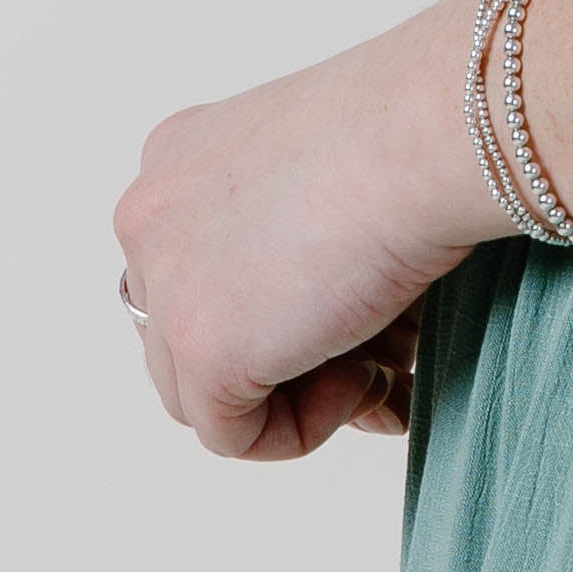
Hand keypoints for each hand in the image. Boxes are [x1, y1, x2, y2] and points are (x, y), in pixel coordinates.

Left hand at [113, 0, 482, 462]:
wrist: (423, 134)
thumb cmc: (414, 135)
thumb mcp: (332, 173)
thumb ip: (302, 246)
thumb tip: (342, 343)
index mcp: (178, 158)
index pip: (196, 268)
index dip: (274, 312)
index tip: (353, 321)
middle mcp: (149, 216)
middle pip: (187, 333)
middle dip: (280, 360)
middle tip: (379, 359)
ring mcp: (165, 286)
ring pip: (199, 392)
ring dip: (295, 393)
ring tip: (382, 363)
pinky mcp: (202, 350)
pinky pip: (233, 436)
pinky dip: (305, 426)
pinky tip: (369, 375)